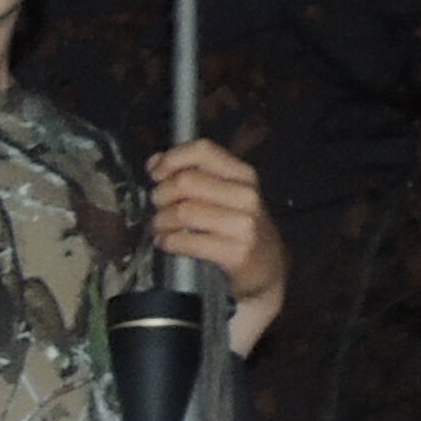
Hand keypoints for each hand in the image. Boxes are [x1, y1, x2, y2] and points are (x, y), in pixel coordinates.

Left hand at [146, 140, 287, 351]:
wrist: (266, 269)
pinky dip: (168, 242)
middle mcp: (246, 195)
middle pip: (186, 181)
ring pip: (183, 211)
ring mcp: (243, 224)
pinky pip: (188, 241)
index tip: (155, 174)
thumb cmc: (238, 228)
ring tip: (159, 228)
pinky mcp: (235, 252)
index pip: (203, 150)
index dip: (172, 159)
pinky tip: (166, 243)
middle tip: (158, 207)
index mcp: (243, 174)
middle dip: (161, 194)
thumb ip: (194, 175)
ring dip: (161, 221)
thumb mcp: (225, 195)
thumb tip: (154, 161)